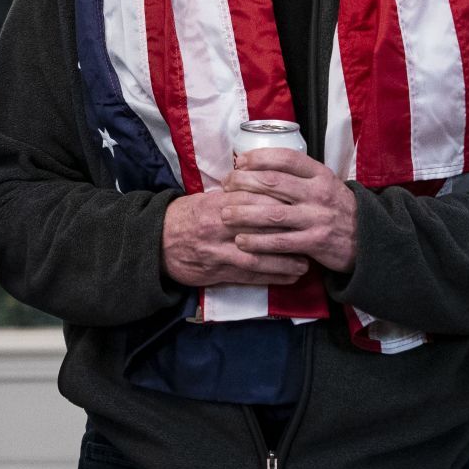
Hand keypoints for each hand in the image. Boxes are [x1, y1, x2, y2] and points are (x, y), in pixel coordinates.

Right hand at [162, 190, 308, 287]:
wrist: (156, 242)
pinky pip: (249, 277)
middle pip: (260, 228)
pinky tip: (289, 278)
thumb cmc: (186, 217)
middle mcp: (220, 227)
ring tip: (305, 263)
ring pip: (258, 257)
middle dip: (289, 233)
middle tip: (312, 236)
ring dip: (285, 262)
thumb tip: (265, 190)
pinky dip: (271, 278)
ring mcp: (219, 251)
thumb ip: (234, 197)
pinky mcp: (217, 271)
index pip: (255, 200)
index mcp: (218, 204)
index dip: (280, 204)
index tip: (301, 206)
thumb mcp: (207, 199)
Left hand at [221, 150, 358, 273]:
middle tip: (225, 187)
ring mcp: (317, 218)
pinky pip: (280, 242)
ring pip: (272, 213)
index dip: (259, 158)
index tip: (240, 162)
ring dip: (244, 213)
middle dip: (243, 183)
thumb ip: (299, 175)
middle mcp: (318, 193)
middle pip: (273, 183)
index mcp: (320, 174)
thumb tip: (260, 166)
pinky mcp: (315, 242)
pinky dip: (258, 242)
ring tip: (225, 214)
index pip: (286, 158)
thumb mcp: (325, 183)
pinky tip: (241, 241)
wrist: (367, 238)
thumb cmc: (336, 208)